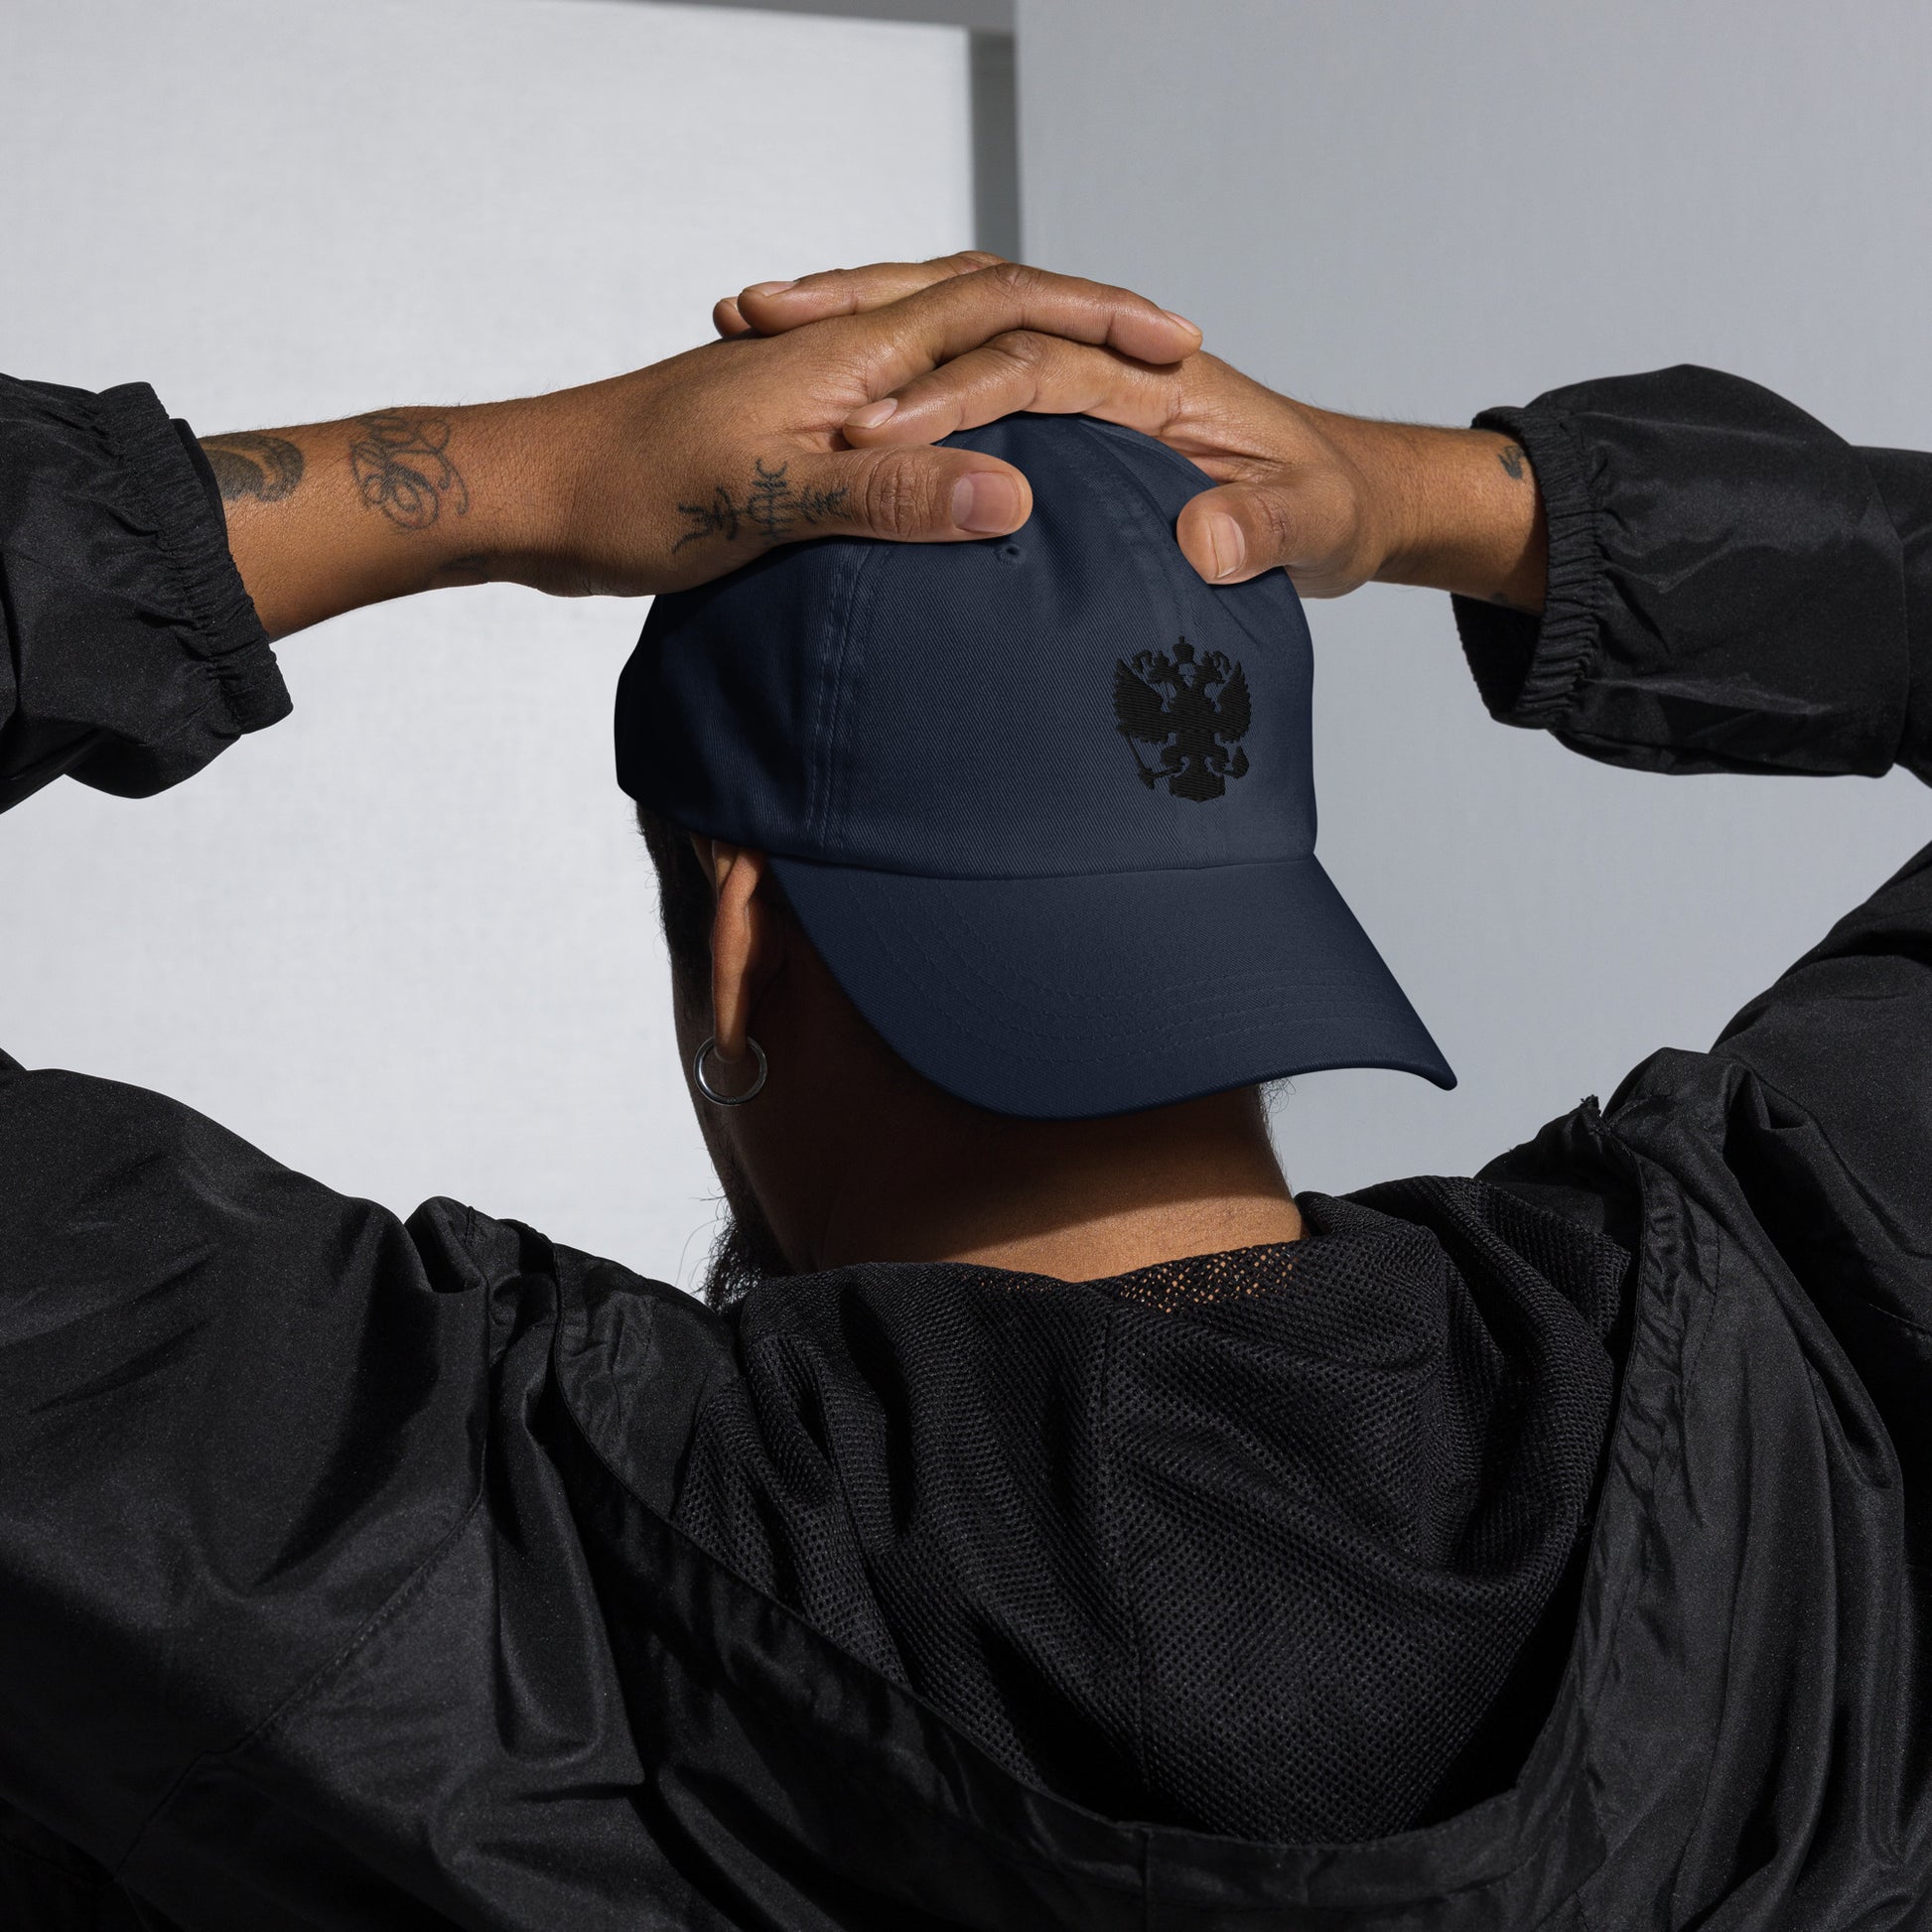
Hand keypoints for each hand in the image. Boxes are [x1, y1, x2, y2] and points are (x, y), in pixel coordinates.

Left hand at [209, 260, 1202, 634]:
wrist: (529, 493)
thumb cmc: (631, 494)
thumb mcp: (769, 504)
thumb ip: (892, 498)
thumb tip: (1015, 497)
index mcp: (852, 359)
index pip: (1002, 307)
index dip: (1096, 320)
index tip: (1177, 346)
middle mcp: (839, 355)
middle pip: (982, 304)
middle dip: (1078, 319)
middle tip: (1158, 351)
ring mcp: (810, 386)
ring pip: (939, 345)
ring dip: (1018, 348)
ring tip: (1086, 381)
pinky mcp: (785, 430)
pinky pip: (900, 399)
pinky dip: (954, 406)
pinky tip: (959, 451)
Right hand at [718, 256, 1544, 607]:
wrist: (1356, 500)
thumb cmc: (1333, 507)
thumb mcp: (1314, 529)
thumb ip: (1264, 534)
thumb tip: (1203, 539)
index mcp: (1160, 382)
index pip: (1033, 365)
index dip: (950, 396)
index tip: (871, 432)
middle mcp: (1110, 368)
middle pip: (969, 319)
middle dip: (866, 321)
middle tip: (758, 323)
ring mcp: (1082, 389)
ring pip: (952, 336)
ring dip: (857, 328)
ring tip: (754, 328)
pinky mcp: (1068, 420)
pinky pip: (963, 381)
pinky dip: (888, 377)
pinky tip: (815, 405)